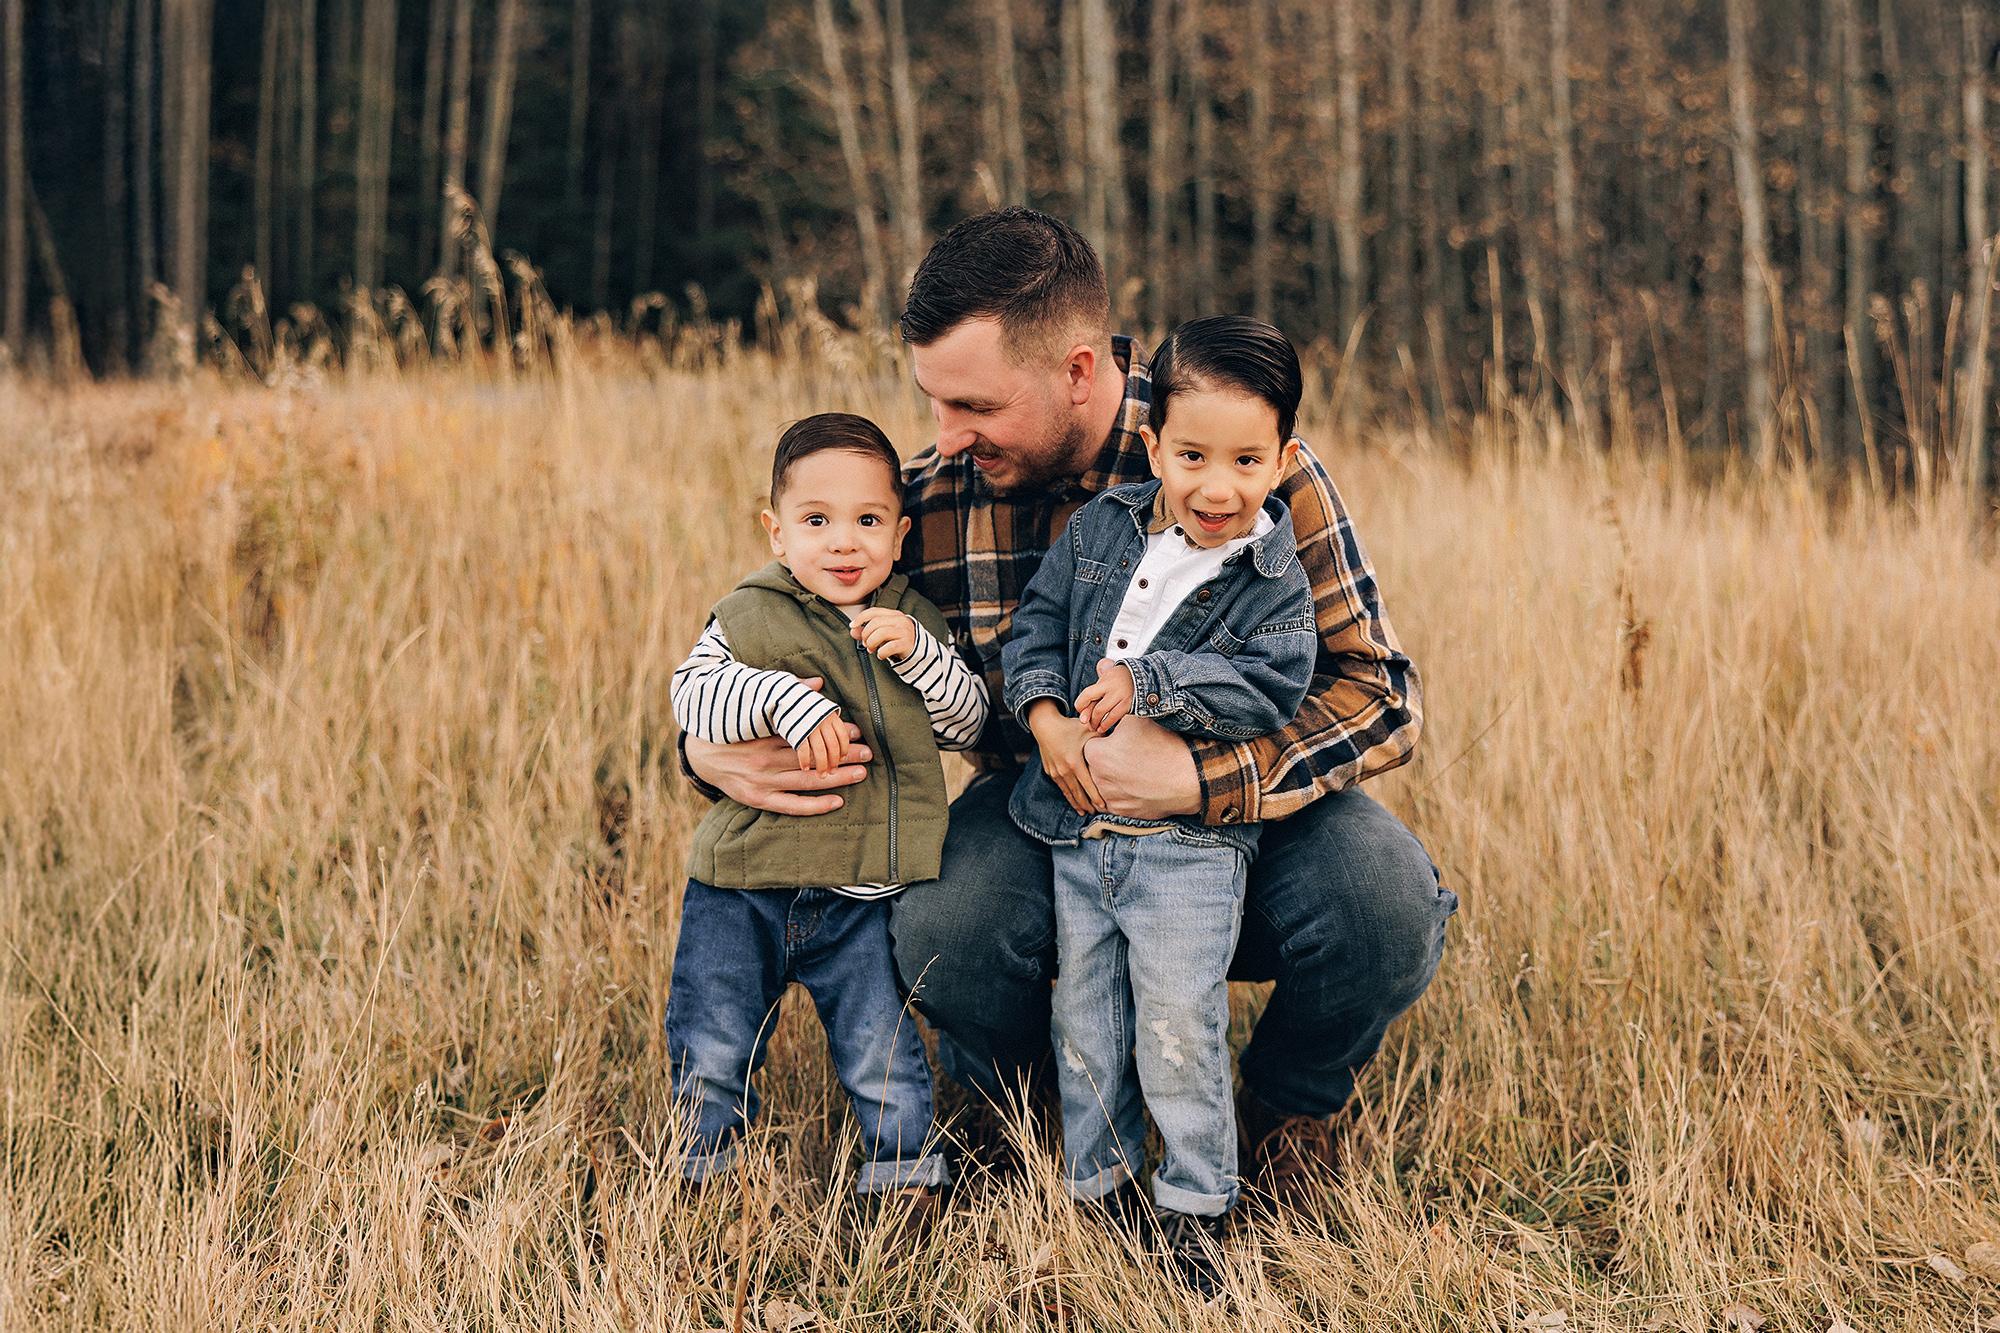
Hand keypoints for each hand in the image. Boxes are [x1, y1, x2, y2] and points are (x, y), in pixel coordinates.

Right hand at [683, 677, 871, 815]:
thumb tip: (819, 683)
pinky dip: (814, 806)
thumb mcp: (753, 707)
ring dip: (835, 777)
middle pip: (811, 757)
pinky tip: (837, 801)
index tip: (855, 729)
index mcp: (764, 732)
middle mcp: (763, 758)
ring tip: (861, 773)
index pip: (805, 733)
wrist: (699, 755)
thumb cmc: (733, 728)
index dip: (832, 732)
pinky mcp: (757, 799)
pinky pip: (790, 806)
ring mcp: (761, 781)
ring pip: (806, 781)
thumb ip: (787, 695)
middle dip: (842, 755)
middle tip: (868, 752)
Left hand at [851, 608, 917, 661]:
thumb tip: (853, 630)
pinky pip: (889, 647)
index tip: (852, 626)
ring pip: (880, 633)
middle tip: (865, 643)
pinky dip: (881, 653)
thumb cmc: (897, 640)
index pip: (874, 611)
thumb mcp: (882, 634)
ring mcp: (904, 631)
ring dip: (871, 643)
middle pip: (875, 623)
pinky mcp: (907, 643)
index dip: (861, 618)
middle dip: (866, 635)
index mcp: (894, 614)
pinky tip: (881, 655)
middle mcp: (900, 620)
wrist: (918, 651)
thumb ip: (867, 631)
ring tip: (871, 649)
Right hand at [1026, 699, 1105, 815]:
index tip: (1103, 806)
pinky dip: (1068, 795)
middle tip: (1096, 813)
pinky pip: (1061, 787)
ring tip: (1084, 812)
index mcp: (1075, 763)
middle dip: (1087, 805)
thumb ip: (1102, 737)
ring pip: (1068, 792)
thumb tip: (1118, 741)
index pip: (1087, 785)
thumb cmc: (1069, 726)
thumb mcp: (1087, 730)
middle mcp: (1064, 771)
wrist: (1044, 725)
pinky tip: (1073, 800)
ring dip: (1076, 803)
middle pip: (1078, 793)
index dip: (1095, 797)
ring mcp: (1056, 772)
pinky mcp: (1050, 771)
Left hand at [1073, 659, 1134, 735]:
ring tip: (1094, 727)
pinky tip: (1102, 728)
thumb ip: (1094, 692)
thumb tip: (1081, 710)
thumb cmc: (1118, 680)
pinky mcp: (1129, 704)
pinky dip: (1106, 724)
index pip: (1087, 694)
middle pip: (1096, 706)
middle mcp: (1113, 688)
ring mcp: (1122, 697)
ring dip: (1096, 723)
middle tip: (1087, 723)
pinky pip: (1114, 717)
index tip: (1080, 710)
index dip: (1080, 705)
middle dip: (1089, 718)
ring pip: (1103, 712)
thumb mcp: (1105, 680)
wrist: (1141, 676)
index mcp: (1105, 681)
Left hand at [1082, 715, 1199, 819]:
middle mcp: (1098, 779)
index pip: (1091, 745)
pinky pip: (1114, 801)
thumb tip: (1106, 717)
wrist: (1188, 777)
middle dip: (1107, 761)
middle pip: (1095, 766)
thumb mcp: (1136, 721)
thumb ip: (1114, 719)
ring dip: (1113, 778)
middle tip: (1128, 757)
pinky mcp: (1121, 812)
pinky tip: (1136, 785)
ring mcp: (1109, 798)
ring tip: (1134, 771)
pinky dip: (1122, 794)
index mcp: (1096, 754)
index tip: (1119, 741)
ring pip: (1103, 784)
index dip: (1105, 741)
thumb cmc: (1163, 745)